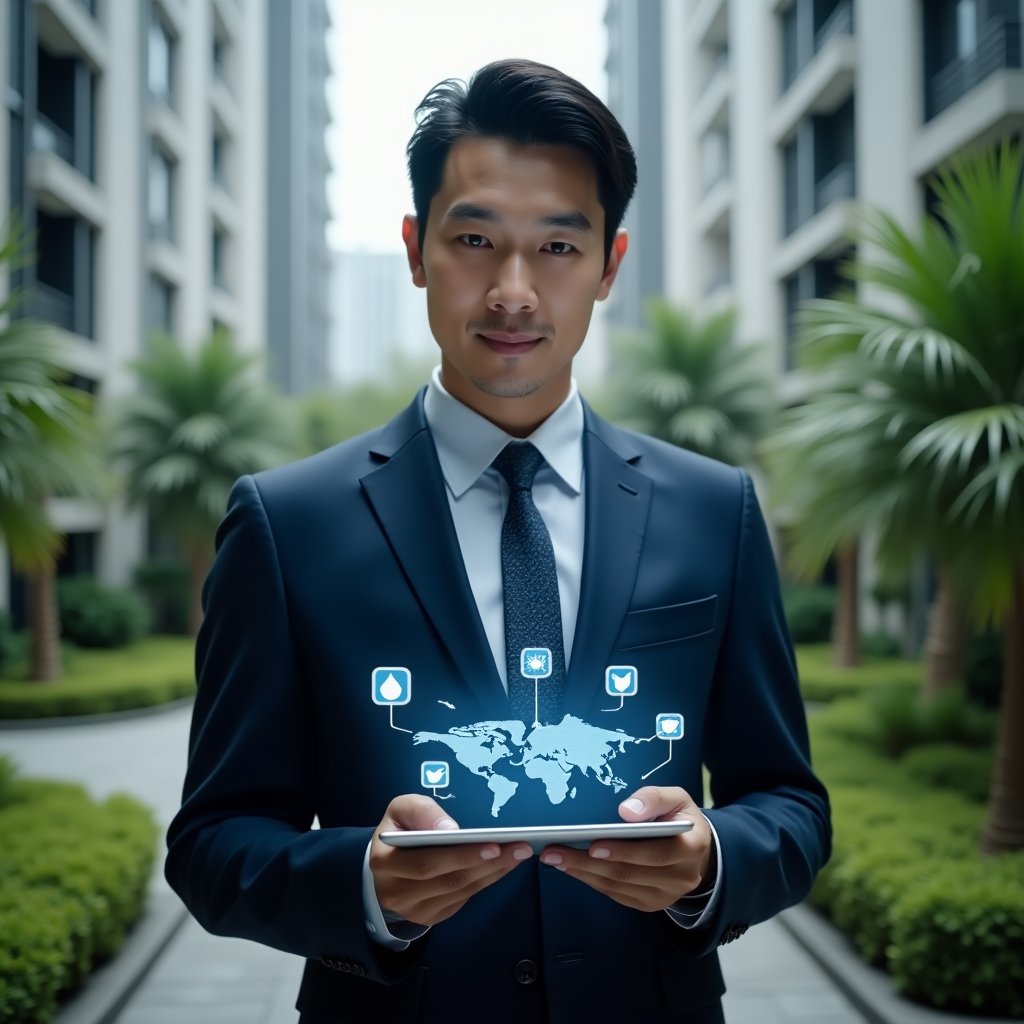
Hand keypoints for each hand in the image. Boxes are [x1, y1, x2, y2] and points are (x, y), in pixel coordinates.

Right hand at [369, 794, 532, 926]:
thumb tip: (450, 829)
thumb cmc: (399, 830)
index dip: (461, 856)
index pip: (426, 863)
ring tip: (519, 853)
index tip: (492, 844)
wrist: (386, 863)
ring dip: (493, 871)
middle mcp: (397, 892)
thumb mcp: (401, 809)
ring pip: (460, 890)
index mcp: (385, 863)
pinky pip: (464, 898)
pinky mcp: (431, 915)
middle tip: (519, 847)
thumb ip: (421, 812)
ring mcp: (415, 909)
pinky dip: (487, 880)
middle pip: (449, 880)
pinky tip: (504, 864)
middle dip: (487, 862)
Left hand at [537, 786, 713, 911]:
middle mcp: (680, 878)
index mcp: (690, 848)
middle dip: (588, 862)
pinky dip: (591, 880)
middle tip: (555, 851)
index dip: (623, 851)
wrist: (697, 850)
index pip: (654, 853)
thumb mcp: (677, 798)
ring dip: (583, 873)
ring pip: (618, 886)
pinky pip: (616, 893)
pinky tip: (570, 867)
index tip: (593, 845)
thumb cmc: (680, 817)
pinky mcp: (649, 903)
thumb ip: (654, 799)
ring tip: (554, 857)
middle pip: (628, 873)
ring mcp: (664, 895)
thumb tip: (626, 811)